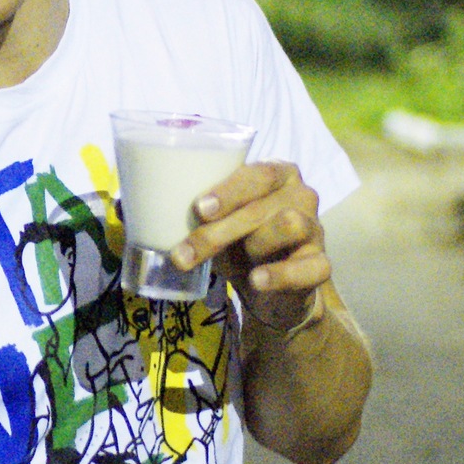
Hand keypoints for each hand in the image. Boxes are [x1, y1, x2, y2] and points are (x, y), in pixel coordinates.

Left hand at [169, 160, 330, 331]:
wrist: (269, 290)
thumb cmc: (240, 243)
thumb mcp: (218, 224)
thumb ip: (196, 214)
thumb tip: (141, 211)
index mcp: (277, 174)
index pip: (258, 173)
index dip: (229, 190)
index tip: (199, 209)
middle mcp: (302, 195)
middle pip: (263, 205)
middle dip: (220, 230)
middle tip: (184, 253)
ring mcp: (315, 229)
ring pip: (289, 225)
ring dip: (253, 244)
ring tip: (239, 259)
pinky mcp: (321, 264)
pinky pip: (309, 266)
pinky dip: (280, 274)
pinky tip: (256, 281)